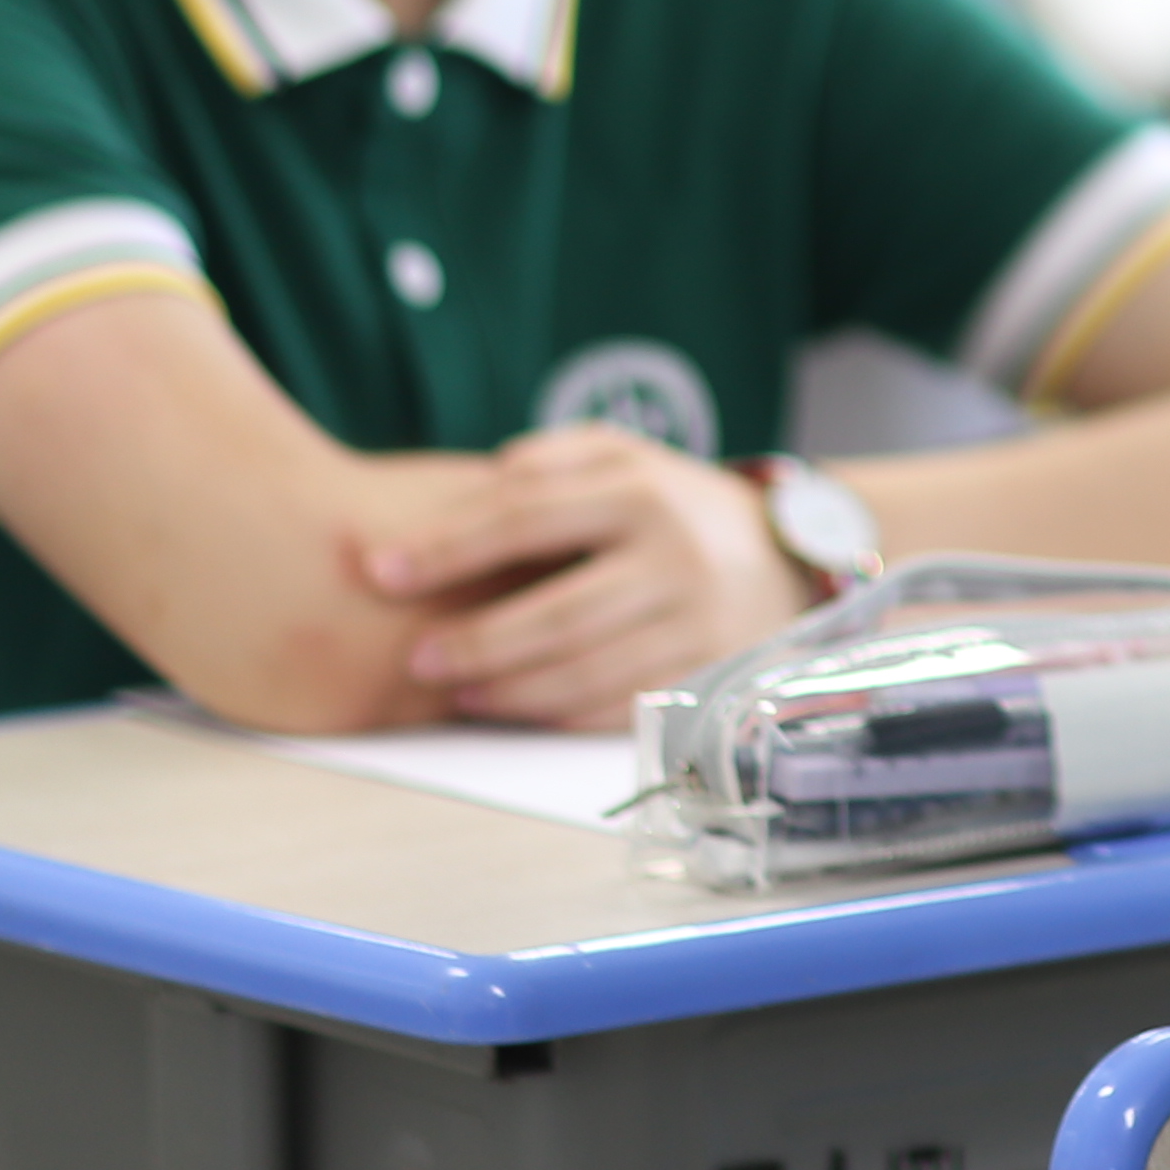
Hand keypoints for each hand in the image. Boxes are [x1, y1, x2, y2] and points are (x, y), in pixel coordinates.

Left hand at [357, 427, 812, 727]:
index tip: (381, 570)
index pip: (526, 519)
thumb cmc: (676, 505)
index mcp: (641, 492)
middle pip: (555, 613)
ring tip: (456, 691)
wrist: (788, 558)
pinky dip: (562, 713)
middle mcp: (674, 556)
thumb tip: (484, 482)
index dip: (446, 547)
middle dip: (475, 640)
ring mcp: (697, 621)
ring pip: (586, 669)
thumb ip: (553, 458)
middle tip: (416, 657)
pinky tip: (518, 709)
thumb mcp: (627, 456)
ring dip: (510, 689)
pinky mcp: (710, 673)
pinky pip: (622, 705)